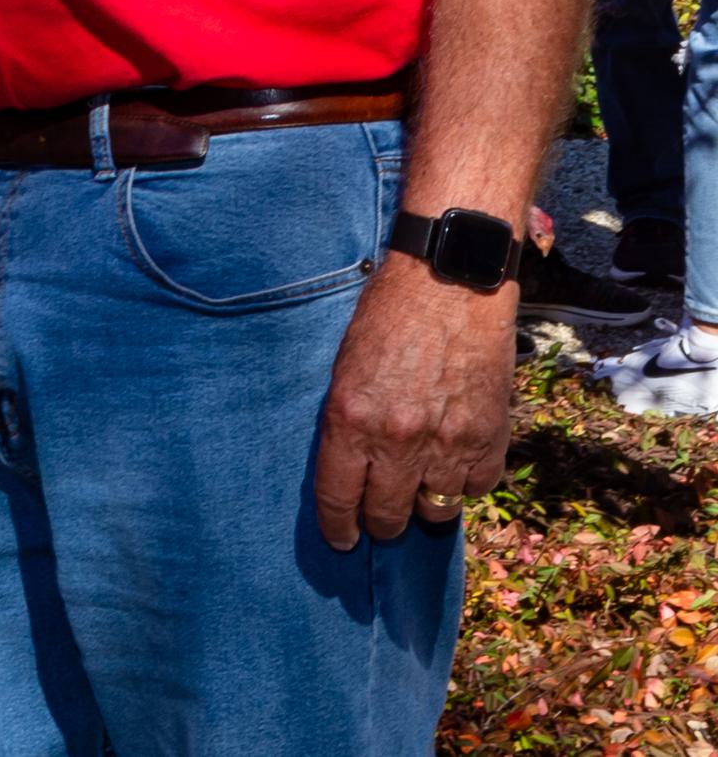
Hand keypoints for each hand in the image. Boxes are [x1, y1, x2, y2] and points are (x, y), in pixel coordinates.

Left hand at [311, 253, 519, 549]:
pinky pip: (476, 487)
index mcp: (351, 420)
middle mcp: (398, 440)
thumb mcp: (346, 368)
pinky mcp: (489, 439)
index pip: (339, 497)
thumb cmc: (387, 318)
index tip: (343, 541)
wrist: (450, 287)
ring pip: (436, 508)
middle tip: (380, 521)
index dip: (339, 528)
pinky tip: (455, 463)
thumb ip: (350, 422)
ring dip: (426, 503)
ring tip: (420, 489)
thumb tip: (353, 470)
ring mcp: (448, 443)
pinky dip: (466, 482)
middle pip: (388, 515)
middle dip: (381, 524)